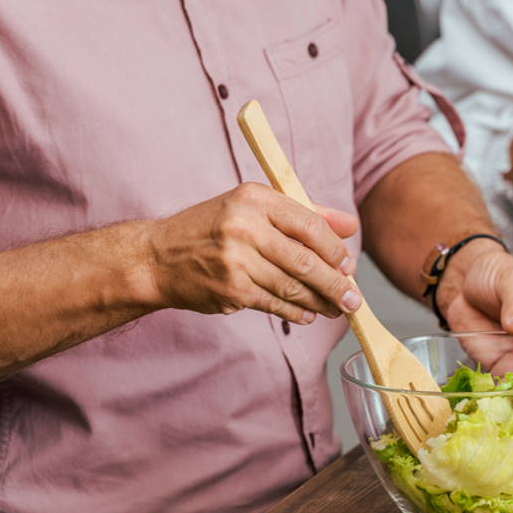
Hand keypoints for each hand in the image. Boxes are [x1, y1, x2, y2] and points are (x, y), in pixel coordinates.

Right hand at [145, 183, 360, 323]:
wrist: (157, 257)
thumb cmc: (213, 229)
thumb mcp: (252, 208)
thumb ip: (304, 215)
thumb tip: (350, 226)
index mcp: (254, 198)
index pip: (310, 225)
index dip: (335, 250)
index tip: (348, 265)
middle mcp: (245, 226)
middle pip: (306, 261)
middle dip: (337, 285)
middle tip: (354, 299)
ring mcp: (237, 260)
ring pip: (294, 287)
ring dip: (321, 302)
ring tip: (336, 309)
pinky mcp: (232, 289)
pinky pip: (276, 304)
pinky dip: (297, 312)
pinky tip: (308, 314)